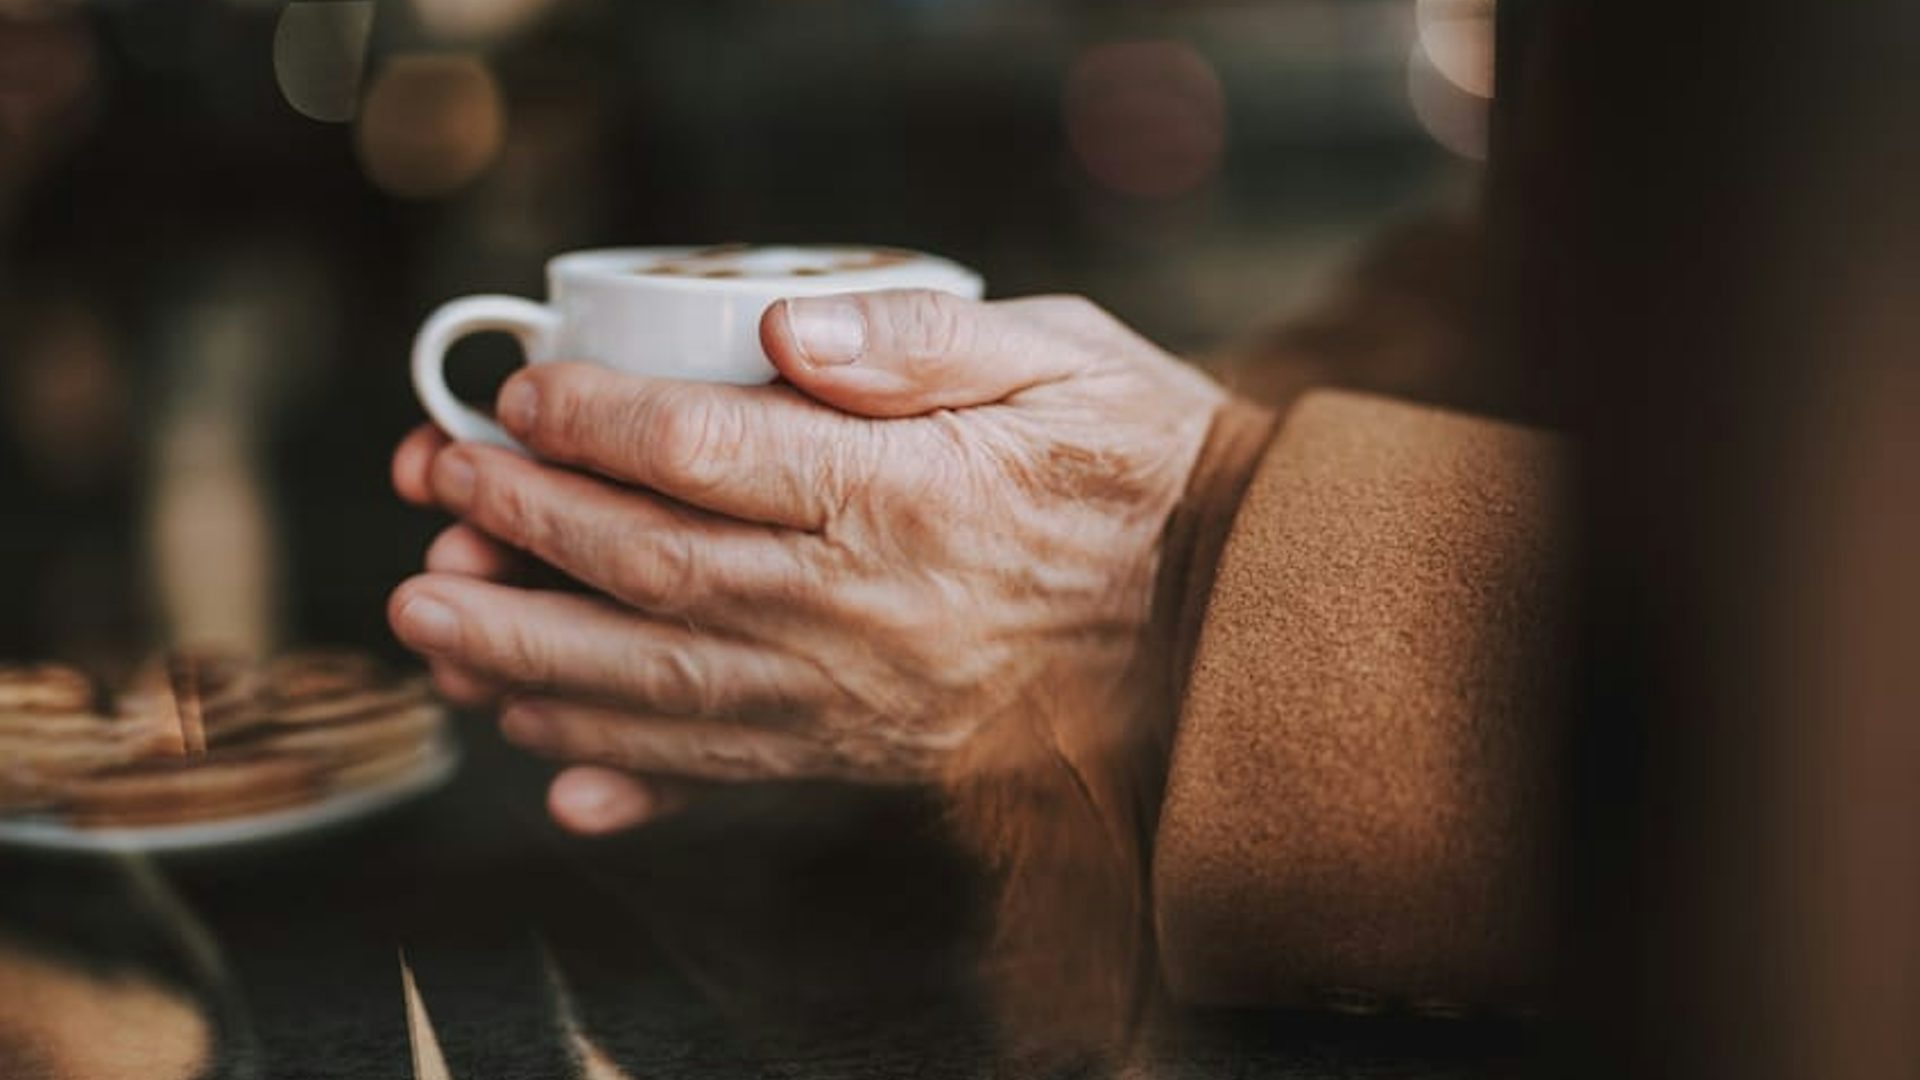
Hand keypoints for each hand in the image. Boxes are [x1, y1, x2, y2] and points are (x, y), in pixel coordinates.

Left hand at [390, 290, 1226, 832]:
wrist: (1223, 612)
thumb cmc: (1139, 462)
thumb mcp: (1059, 352)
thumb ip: (916, 339)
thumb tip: (782, 328)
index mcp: (906, 493)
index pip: (704, 453)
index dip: (590, 424)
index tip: (521, 397)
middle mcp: (868, 607)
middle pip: (650, 573)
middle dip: (521, 530)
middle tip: (435, 492)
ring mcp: (865, 697)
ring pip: (662, 687)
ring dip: (527, 660)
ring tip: (434, 624)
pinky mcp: (875, 754)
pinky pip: (730, 773)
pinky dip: (627, 774)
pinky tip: (550, 764)